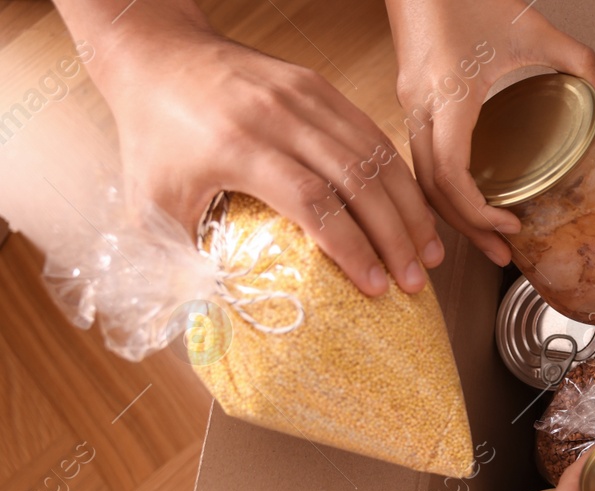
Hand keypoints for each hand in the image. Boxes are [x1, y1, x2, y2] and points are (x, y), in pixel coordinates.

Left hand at [95, 12, 440, 296]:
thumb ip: (181, 257)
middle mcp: (276, 116)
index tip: (375, 287)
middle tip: (413, 281)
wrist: (155, 53)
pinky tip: (413, 211)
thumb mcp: (152, 201)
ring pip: (374, 156)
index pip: (313, 202)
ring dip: (408, 208)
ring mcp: (303, 96)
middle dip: (394, 237)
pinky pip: (371, 133)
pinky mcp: (318, 86)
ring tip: (428, 252)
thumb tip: (211, 319)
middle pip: (356, 180)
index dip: (351, 249)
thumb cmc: (152, 134)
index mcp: (236, 146)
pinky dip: (399, 176)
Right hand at [388, 0, 594, 267]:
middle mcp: (420, 106)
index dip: (477, 211)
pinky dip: (441, 189)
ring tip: (487, 238)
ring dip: (452, 214)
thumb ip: (579, 64)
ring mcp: (408, 104)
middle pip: (432, 189)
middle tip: (502, 255)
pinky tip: (467, 201)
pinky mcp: (409, 100)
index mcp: (448, 95)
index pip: (451, 174)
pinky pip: (419, 159)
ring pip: (421, 178)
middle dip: (467, 229)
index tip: (509, 226)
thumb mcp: (534, 28)